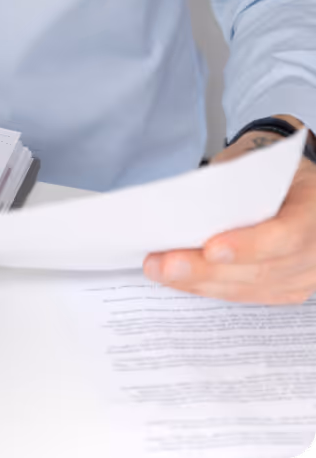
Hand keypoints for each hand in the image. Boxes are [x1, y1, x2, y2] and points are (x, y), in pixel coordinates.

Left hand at [143, 118, 315, 304]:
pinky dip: (208, 287)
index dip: (249, 246)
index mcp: (315, 208)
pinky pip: (246, 295)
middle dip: (206, 270)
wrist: (288, 182)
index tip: (210, 249)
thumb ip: (231, 186)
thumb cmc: (266, 169)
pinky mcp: (287, 289)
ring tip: (158, 270)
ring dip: (199, 282)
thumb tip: (184, 207)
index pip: (286, 235)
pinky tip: (177, 280)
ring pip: (249, 287)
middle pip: (261, 269)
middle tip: (164, 265)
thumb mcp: (253, 164)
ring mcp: (305, 274)